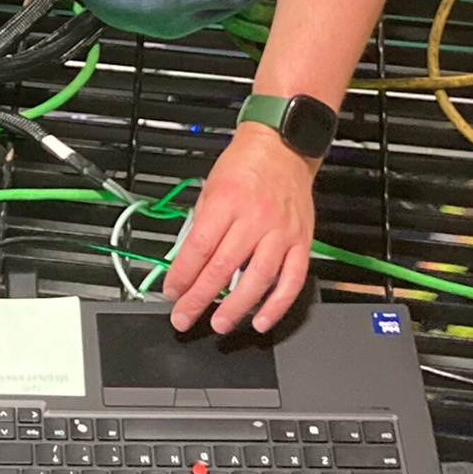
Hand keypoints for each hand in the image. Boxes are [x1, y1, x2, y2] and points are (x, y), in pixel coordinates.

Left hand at [161, 123, 315, 333]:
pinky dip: (277, 305)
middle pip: (223, 267)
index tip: (171, 292)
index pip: (199, 247)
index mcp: (227, 202)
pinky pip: (292, 280)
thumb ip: (202, 223)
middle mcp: (254, 219)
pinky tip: (261, 320)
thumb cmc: (243, 165)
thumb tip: (186, 260)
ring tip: (219, 324)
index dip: (182, 274)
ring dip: (236, 307)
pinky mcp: (301, 242)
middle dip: (200, 297)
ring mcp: (281, 233)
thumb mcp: (210, 187)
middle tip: (184, 316)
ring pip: (258, 279)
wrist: (282, 148)